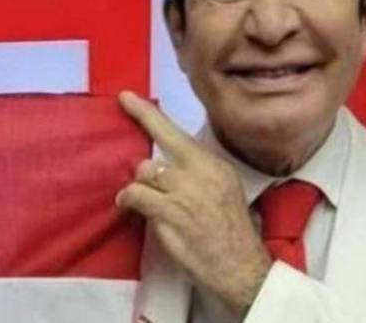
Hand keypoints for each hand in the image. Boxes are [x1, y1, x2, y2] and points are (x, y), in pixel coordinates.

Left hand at [115, 90, 271, 315]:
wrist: (241, 267)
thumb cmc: (232, 234)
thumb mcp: (225, 191)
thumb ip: (198, 173)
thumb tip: (166, 165)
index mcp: (214, 165)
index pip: (175, 134)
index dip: (146, 114)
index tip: (125, 98)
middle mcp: (199, 172)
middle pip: (154, 157)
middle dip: (144, 172)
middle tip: (140, 181)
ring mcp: (183, 192)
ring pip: (143, 174)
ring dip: (140, 190)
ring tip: (146, 204)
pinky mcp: (169, 212)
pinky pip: (135, 195)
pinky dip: (127, 200)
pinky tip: (128, 207)